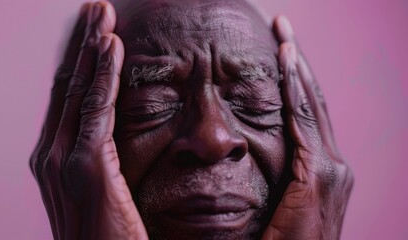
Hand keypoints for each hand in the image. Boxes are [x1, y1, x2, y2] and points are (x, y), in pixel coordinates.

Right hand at [29, 2, 147, 238]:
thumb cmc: (106, 237)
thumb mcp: (100, 193)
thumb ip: (100, 162)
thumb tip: (113, 137)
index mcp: (54, 159)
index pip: (68, 99)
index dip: (80, 62)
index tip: (96, 34)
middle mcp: (50, 154)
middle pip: (68, 85)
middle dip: (82, 44)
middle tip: (96, 10)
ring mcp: (63, 159)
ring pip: (79, 89)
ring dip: (92, 47)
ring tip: (102, 13)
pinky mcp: (88, 165)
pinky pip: (97, 107)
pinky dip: (104, 73)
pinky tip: (112, 46)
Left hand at [262, 16, 353, 239]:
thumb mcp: (270, 204)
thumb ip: (264, 175)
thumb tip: (234, 151)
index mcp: (318, 169)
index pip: (303, 111)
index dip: (291, 77)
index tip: (277, 47)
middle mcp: (332, 164)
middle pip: (310, 100)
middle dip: (297, 61)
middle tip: (283, 26)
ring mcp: (330, 169)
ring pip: (310, 104)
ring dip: (297, 67)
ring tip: (285, 33)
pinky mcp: (320, 176)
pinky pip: (304, 122)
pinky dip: (296, 91)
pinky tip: (286, 62)